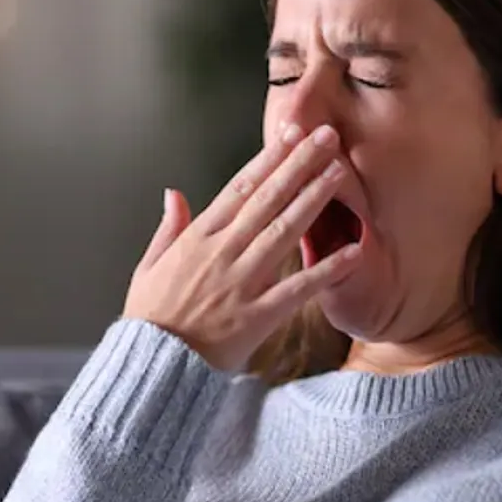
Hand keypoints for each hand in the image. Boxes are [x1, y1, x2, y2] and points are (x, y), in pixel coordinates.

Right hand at [123, 123, 362, 371]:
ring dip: (313, 200)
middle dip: (298, 165)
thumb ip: (168, 229)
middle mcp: (222, 254)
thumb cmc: (150, 319)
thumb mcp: (147, 268)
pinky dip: (327, 270)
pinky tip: (354, 251)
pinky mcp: (257, 317)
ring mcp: (241, 284)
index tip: (291, 134)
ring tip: (339, 174)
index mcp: (196, 240)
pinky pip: (298, 289)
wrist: (151, 368)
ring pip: (283, 232)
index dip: (268, 159)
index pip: (239, 188)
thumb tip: (174, 192)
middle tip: (327, 138)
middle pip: (267, 200)